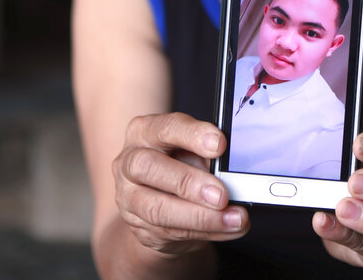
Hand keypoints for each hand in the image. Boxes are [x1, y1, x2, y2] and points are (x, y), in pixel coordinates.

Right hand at [113, 112, 248, 255]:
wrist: (158, 198)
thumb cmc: (179, 163)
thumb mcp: (191, 150)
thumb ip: (206, 155)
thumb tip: (231, 170)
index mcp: (143, 132)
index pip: (165, 128)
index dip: (193, 135)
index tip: (220, 145)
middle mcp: (128, 163)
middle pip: (147, 167)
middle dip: (188, 182)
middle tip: (221, 195)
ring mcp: (128, 198)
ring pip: (157, 209)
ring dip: (201, 217)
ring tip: (234, 219)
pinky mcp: (138, 227)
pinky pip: (170, 233)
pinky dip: (205, 231)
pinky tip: (228, 228)